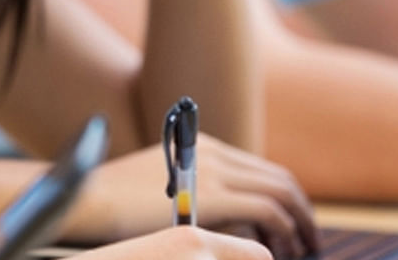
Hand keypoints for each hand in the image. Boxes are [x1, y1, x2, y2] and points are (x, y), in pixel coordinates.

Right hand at [77, 139, 315, 259]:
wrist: (87, 200)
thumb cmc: (113, 205)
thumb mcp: (162, 194)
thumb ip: (193, 198)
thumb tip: (221, 224)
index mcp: (202, 148)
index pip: (260, 171)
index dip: (284, 198)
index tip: (292, 226)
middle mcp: (214, 153)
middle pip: (278, 178)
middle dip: (301, 211)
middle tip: (310, 240)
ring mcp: (214, 171)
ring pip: (280, 192)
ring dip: (299, 222)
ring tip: (304, 250)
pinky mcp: (214, 196)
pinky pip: (268, 211)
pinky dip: (285, 231)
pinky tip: (284, 253)